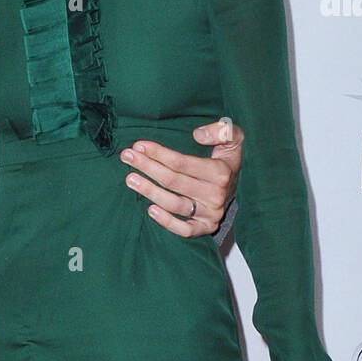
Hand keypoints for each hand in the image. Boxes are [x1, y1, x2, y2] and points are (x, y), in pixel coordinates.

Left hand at [119, 117, 243, 237]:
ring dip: (149, 191)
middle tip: (127, 156)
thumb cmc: (226, 160)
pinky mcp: (206, 227)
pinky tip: (150, 210)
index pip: (182, 163)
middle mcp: (216, 195)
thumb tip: (198, 135)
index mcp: (221, 172)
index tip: (139, 145)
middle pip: (174, 181)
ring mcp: (211, 213)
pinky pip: (185, 230)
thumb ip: (222, 130)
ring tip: (130, 179)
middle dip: (147, 167)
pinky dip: (167, 222)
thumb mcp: (232, 138)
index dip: (159, 154)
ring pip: (175, 204)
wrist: (235, 188)